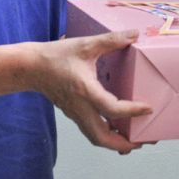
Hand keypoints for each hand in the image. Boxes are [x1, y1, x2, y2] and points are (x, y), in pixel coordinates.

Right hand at [34, 31, 150, 153]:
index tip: (148, 109)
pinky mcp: (73, 113)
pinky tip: (117, 129)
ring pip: (96, 138)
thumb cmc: (56, 55)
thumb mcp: (85, 44)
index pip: (112, 109)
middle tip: (145, 140)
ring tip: (134, 140)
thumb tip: (134, 34)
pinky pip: (91, 131)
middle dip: (125, 143)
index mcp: (85, 90)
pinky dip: (106, 135)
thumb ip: (111, 40)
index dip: (132, 111)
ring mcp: (75, 113)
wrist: (31, 67)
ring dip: (116, 143)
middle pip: (103, 137)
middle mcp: (80, 107)